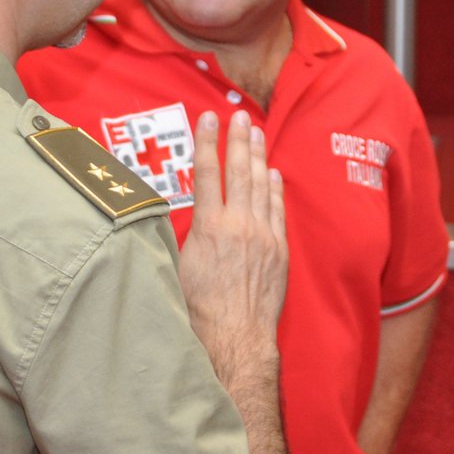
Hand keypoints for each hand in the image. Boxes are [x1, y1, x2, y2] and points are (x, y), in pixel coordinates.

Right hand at [176, 111, 287, 356]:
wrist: (235, 337)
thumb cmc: (198, 310)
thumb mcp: (177, 266)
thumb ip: (181, 234)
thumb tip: (174, 213)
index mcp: (209, 226)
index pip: (207, 173)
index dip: (206, 142)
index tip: (206, 119)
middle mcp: (239, 225)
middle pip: (238, 171)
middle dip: (237, 140)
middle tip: (238, 116)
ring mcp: (263, 235)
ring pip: (261, 186)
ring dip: (258, 156)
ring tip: (256, 133)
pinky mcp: (279, 250)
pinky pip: (278, 210)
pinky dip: (275, 188)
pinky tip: (273, 173)